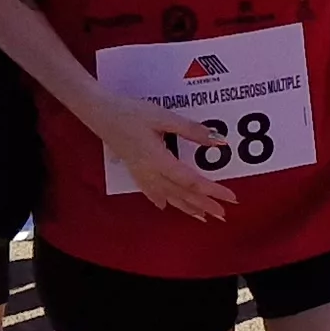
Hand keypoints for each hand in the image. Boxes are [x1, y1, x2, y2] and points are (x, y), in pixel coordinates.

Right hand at [82, 92, 237, 221]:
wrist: (99, 112)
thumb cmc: (131, 112)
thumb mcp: (164, 117)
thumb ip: (191, 130)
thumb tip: (218, 142)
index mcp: (158, 160)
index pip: (191, 181)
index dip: (212, 191)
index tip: (230, 198)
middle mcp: (149, 172)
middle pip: (181, 193)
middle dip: (204, 205)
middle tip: (223, 214)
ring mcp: (140, 172)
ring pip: (167, 196)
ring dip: (186, 207)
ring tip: (203, 217)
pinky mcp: (134, 169)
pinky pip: (151, 191)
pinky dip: (161, 200)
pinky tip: (164, 206)